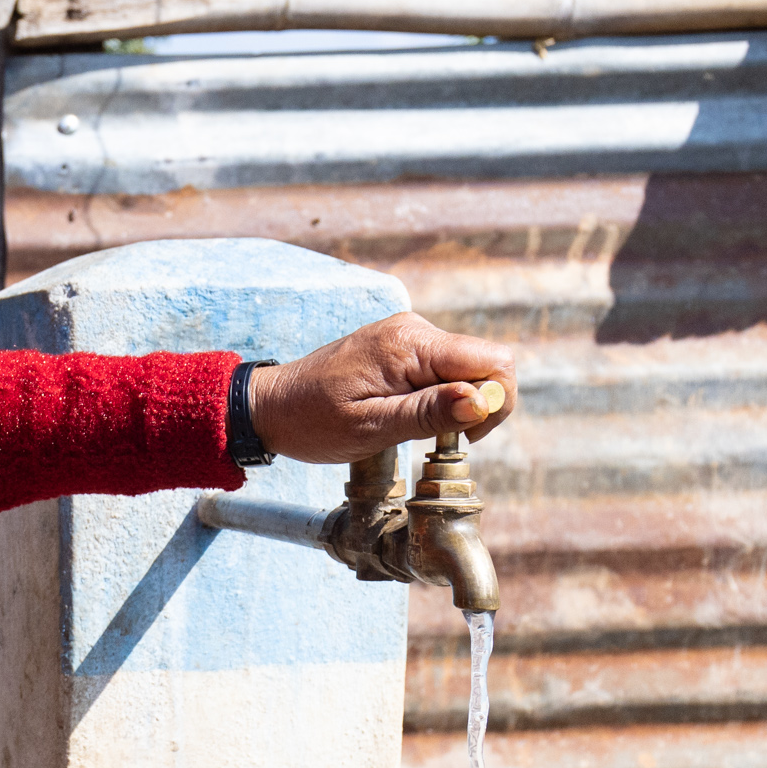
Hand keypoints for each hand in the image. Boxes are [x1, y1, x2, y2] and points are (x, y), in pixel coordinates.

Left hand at [246, 313, 513, 465]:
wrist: (271, 407)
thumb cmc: (312, 421)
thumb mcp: (370, 427)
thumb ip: (427, 412)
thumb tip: (482, 400)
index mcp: (410, 344)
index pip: (493, 361)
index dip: (495, 401)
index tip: (464, 436)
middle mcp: (415, 330)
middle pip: (486, 363)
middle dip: (477, 405)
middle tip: (436, 437)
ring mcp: (409, 337)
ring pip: (467, 369)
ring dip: (455, 404)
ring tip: (409, 426)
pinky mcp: (403, 348)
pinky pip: (443, 370)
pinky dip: (439, 397)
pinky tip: (406, 415)